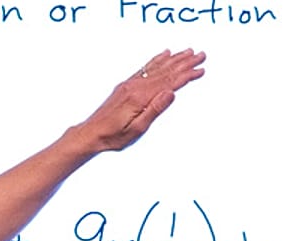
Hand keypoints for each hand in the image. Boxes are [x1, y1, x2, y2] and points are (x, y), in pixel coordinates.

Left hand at [74, 48, 205, 153]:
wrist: (91, 133)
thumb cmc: (113, 136)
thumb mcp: (137, 129)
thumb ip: (155, 110)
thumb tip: (171, 93)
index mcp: (141, 97)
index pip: (170, 83)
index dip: (187, 75)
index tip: (200, 70)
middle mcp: (136, 86)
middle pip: (166, 71)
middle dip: (185, 62)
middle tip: (201, 55)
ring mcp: (130, 84)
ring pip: (157, 67)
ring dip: (174, 58)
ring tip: (188, 52)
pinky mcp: (126, 85)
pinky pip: (146, 68)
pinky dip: (157, 60)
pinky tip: (164, 54)